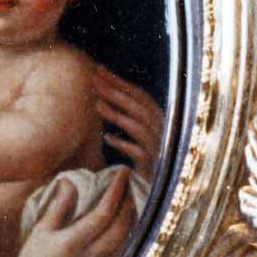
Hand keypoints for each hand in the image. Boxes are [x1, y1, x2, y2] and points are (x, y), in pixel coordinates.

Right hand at [0, 167, 132, 256]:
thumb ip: (58, 206)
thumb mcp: (40, 232)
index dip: (117, 189)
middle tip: (128, 183)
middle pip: (123, 224)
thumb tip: (70, 181)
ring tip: (129, 201)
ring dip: (132, 217)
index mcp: (75, 241)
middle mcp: (93, 256)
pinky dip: (128, 234)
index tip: (122, 172)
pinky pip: (123, 252)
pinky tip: (125, 227)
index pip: (105, 210)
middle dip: (129, 200)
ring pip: (126, 239)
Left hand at [95, 65, 162, 179]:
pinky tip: (108, 138)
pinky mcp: (153, 165)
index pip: (139, 95)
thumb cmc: (148, 155)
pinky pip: (138, 152)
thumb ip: (130, 114)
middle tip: (94, 80)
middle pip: (138, 107)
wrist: (161, 186)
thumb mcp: (142, 132)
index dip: (119, 81)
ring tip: (97, 105)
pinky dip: (124, 144)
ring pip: (138, 127)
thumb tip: (105, 92)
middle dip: (115, 92)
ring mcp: (159, 147)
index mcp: (159, 118)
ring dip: (117, 115)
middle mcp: (162, 130)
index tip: (99, 70)